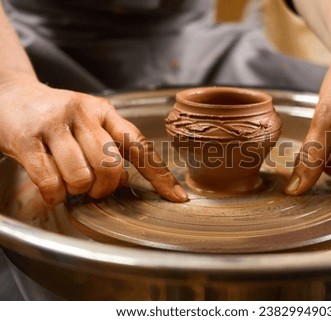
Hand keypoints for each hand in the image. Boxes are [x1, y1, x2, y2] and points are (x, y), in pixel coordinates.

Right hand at [0, 72, 187, 204]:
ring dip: (77, 191)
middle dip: (105, 189)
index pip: (140, 145)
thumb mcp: (90, 120)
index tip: (177, 197)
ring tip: (70, 185)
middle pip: (111, 166)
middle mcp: (83, 113)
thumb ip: (110, 144)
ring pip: (81, 177)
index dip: (160, 175)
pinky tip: (52, 190)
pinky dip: (55, 195)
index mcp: (105, 111)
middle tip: (94, 189)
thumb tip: (129, 180)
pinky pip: (51, 182)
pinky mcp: (27, 140)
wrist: (10, 96)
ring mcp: (54, 125)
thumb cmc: (57, 117)